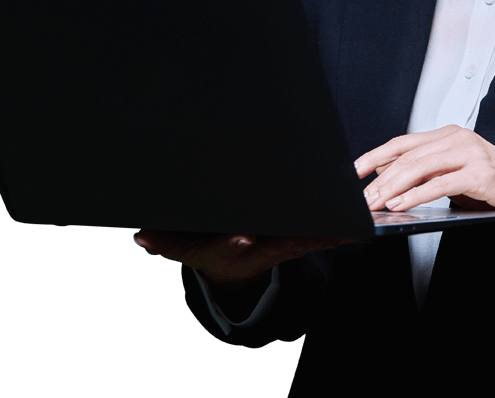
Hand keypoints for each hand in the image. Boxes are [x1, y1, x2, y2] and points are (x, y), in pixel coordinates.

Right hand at [132, 231, 349, 287]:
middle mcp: (263, 247)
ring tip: (346, 227)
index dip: (239, 241)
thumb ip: (164, 242)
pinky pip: (319, 236)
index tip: (244, 237)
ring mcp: (282, 245)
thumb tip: (140, 236)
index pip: (237, 244)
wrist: (234, 269)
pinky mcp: (296, 240)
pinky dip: (336, 232)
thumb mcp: (185, 249)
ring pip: (306, 240)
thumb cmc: (210, 251)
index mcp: (236, 246)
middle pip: (280, 242)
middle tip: (314, 231)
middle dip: (297, 237)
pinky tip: (355, 226)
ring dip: (326, 236)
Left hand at [353, 125, 494, 226]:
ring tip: (377, 202)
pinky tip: (402, 204)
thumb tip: (386, 176)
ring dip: (393, 187)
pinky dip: (416, 195)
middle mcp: (458, 138)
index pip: (403, 142)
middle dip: (380, 178)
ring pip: (420, 167)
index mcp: (449, 134)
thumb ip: (425, 169)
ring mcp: (470, 154)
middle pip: (407, 156)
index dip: (375, 156)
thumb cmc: (491, 182)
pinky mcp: (479, 173)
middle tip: (363, 196)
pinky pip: (440, 184)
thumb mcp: (454, 170)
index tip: (355, 171)